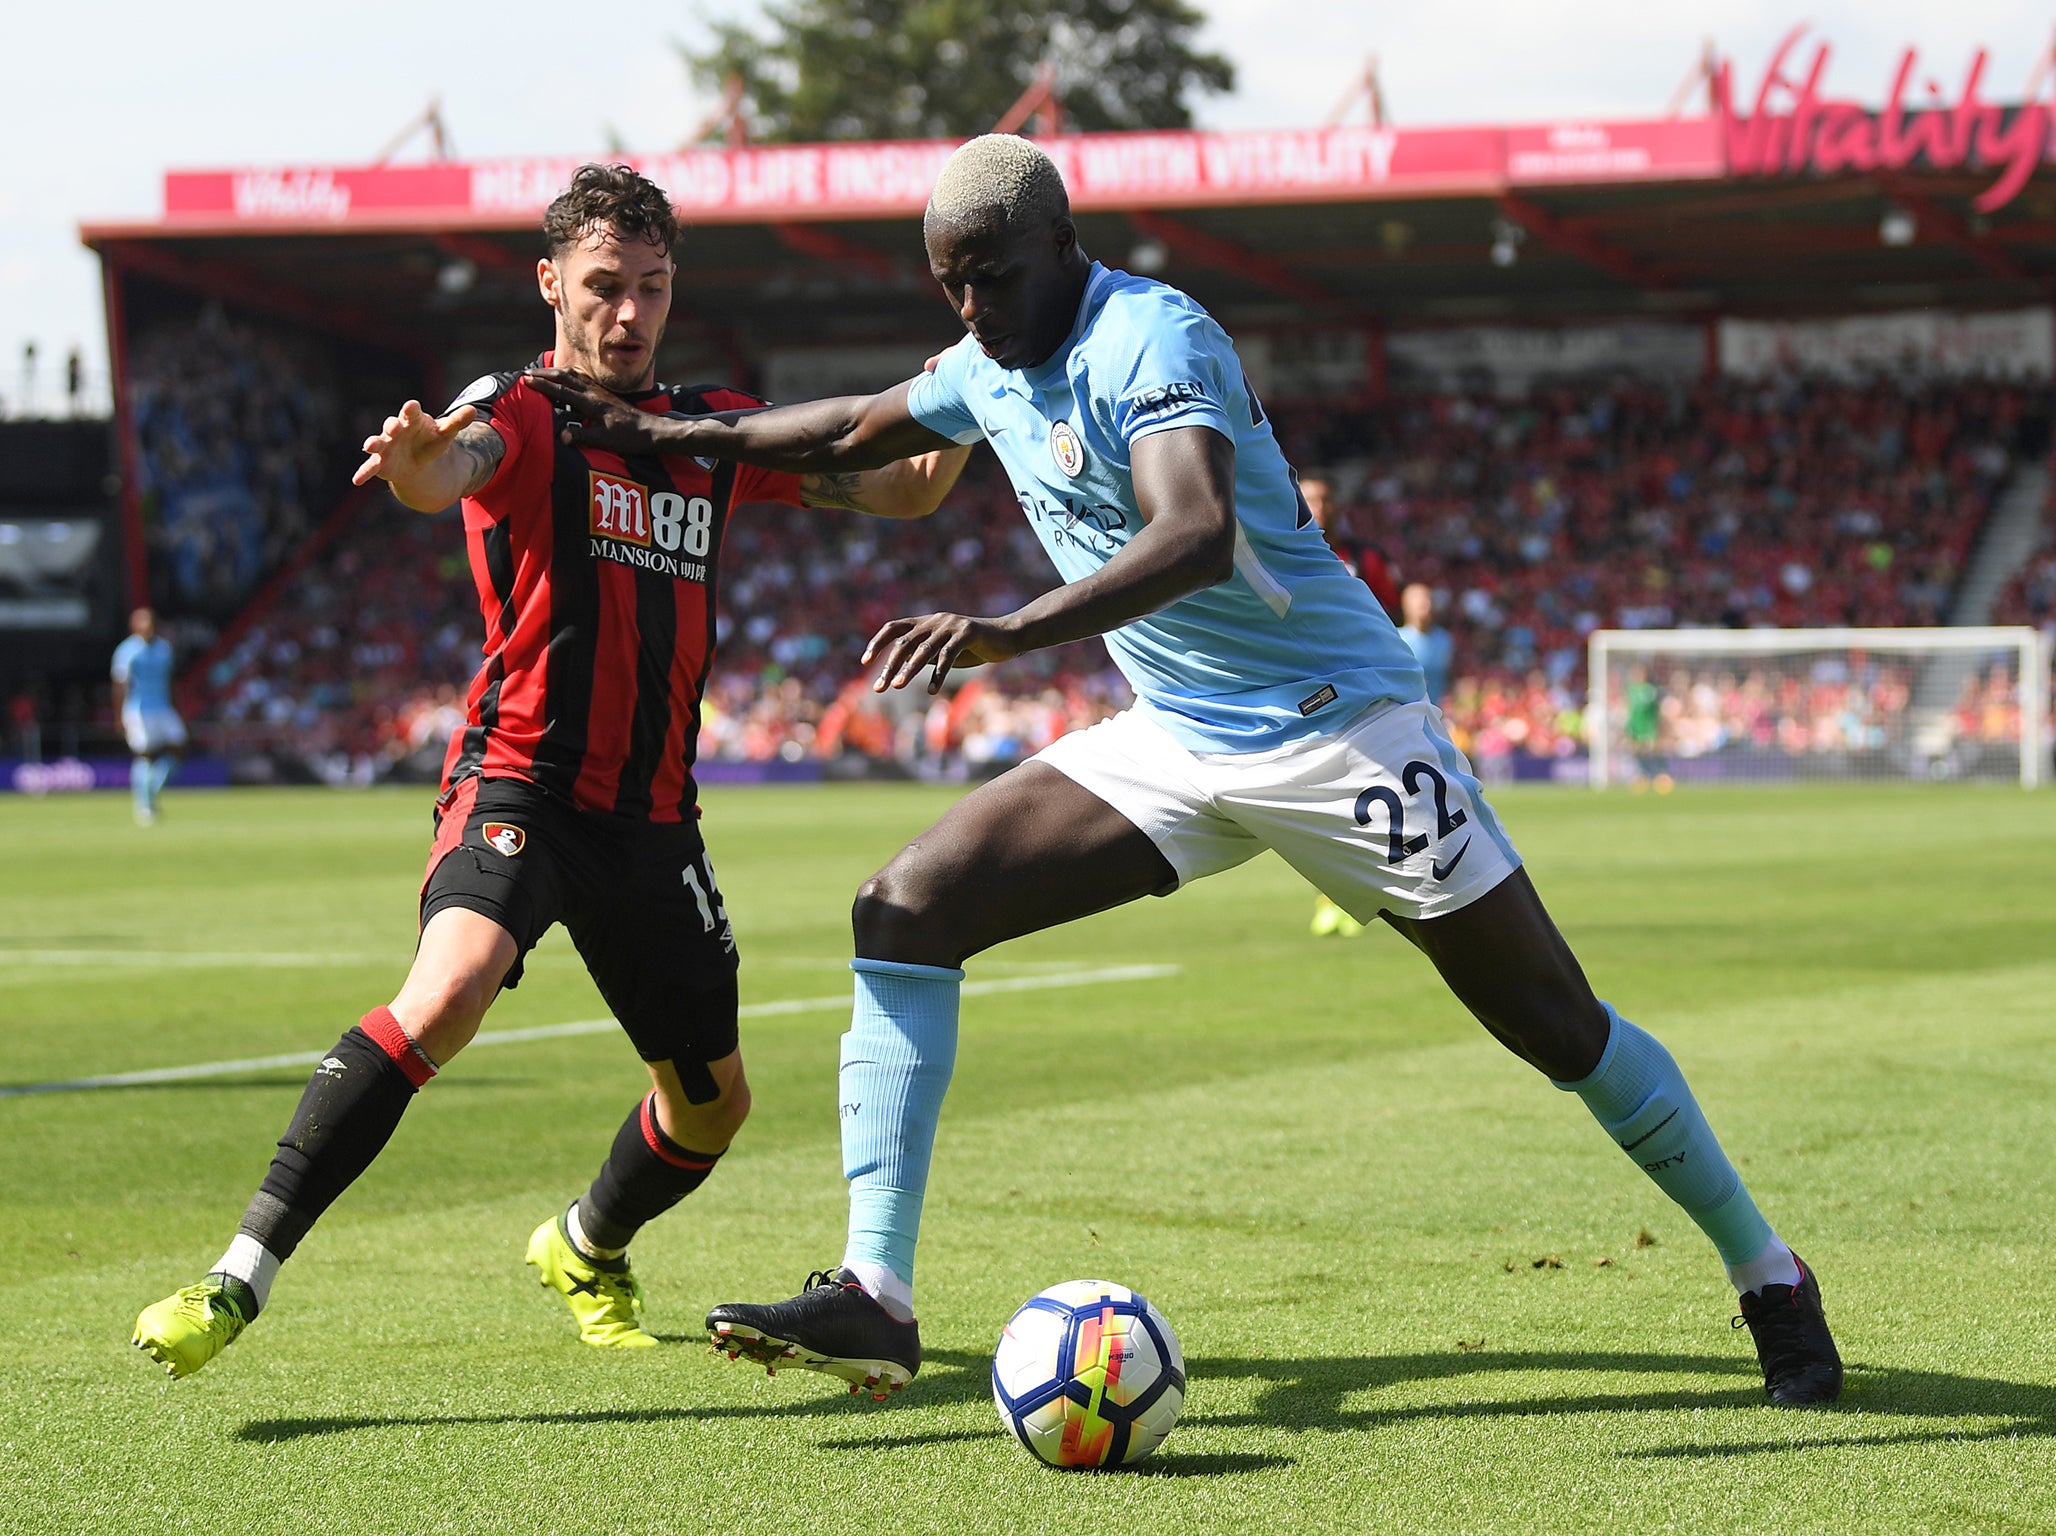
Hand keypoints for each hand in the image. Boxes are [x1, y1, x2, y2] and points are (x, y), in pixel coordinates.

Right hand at [353, 401, 473, 488]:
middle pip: (391, 425)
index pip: (411, 413)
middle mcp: (395, 431)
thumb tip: (473, 410)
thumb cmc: (430, 441)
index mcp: (412, 420)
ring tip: (369, 445)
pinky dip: (363, 473)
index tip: (412, 407)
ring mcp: (386, 446)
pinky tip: (356, 480)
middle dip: (392, 426)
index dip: (411, 410)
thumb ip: (456, 422)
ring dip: (373, 443)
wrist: (417, 460)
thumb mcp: (445, 433)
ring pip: (377, 443)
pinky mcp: (380, 463)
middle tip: (394, 427)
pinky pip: (370, 467)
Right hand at [524, 367, 666, 453]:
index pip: (561, 390)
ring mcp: (601, 392)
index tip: (526, 379)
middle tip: (527, 373)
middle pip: (565, 377)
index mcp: (591, 403)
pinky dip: (570, 376)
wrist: (651, 430)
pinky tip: (568, 379)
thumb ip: (582, 436)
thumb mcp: (604, 440)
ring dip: (557, 373)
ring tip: (542, 373)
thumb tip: (562, 436)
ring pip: (574, 376)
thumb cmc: (628, 437)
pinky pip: (583, 379)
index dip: (542, 384)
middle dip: (545, 374)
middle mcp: (594, 393)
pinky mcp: (606, 394)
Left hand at [863, 612, 1022, 693]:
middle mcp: (935, 620)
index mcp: (926, 622)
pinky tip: (932, 691)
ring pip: (924, 650)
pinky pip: (948, 656)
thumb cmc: (974, 646)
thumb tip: (899, 670)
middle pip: (904, 642)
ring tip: (898, 686)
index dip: (877, 642)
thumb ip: (924, 654)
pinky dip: (938, 674)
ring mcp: (951, 625)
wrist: (1007, 636)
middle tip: (880, 687)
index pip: (894, 627)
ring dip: (909, 670)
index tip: (864, 661)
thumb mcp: (944, 649)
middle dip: (889, 665)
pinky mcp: (967, 633)